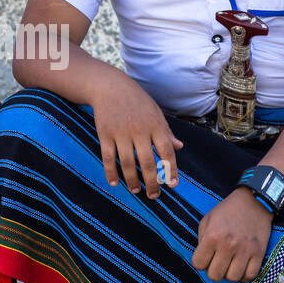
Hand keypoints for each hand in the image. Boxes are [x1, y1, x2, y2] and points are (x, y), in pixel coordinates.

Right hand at [89, 77, 182, 198]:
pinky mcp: (104, 134)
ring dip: (132, 181)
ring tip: (136, 190)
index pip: (166, 151)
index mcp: (155, 125)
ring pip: (127, 163)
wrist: (109, 86)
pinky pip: (108, 158)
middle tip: (153, 195)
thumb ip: (166, 131)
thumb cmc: (136, 100)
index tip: (173, 185)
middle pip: (147, 162)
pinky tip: (115, 183)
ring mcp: (121, 132)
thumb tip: (179, 147)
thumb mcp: (155, 112)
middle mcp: (139, 130)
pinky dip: (111, 172)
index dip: (171, 170)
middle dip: (152, 183)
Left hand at [191, 187, 273, 281]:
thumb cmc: (227, 211)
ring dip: (229, 274)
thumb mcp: (207, 220)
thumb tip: (203, 260)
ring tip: (230, 264)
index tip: (205, 257)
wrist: (253, 202)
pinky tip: (241, 267)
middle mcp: (228, 245)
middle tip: (217, 261)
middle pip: (215, 275)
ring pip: (232, 278)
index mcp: (212, 237)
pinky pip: (250, 276)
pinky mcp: (258, 253)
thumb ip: (201, 241)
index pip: (198, 264)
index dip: (200, 262)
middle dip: (213, 270)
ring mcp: (244, 250)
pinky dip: (244, 275)